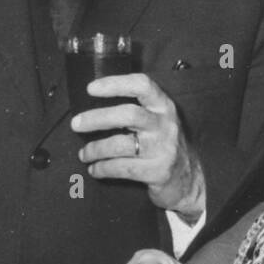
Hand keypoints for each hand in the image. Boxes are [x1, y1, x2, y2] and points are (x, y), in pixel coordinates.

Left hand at [71, 72, 204, 219]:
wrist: (188, 179)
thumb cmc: (162, 144)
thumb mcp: (156, 121)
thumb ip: (135, 109)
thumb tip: (91, 105)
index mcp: (163, 106)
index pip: (142, 85)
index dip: (115, 84)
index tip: (91, 88)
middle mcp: (165, 124)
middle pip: (128, 114)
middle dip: (97, 118)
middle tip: (76, 124)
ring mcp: (163, 149)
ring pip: (121, 144)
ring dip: (95, 149)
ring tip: (84, 154)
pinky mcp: (158, 172)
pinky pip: (122, 168)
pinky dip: (103, 168)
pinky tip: (95, 169)